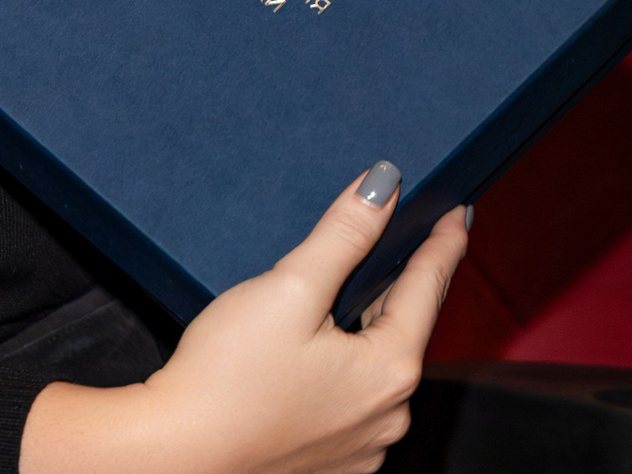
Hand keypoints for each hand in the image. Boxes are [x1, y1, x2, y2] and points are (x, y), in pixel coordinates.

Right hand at [17, 166, 468, 473]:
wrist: (173, 457)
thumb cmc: (225, 379)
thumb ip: (344, 234)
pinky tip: (316, 359)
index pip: (428, 287)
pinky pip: (353, 406)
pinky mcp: (330, 466)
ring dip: (369, 334)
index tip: (457, 216)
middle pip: (405, 330)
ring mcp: (362, 448)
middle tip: (401, 247)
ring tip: (350, 299)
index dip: (443, 245)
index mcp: (389, 369)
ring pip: (377, 371)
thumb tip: (384, 186)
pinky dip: (345, 375)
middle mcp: (388, 416)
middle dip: (401, 287)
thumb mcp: (289, 287)